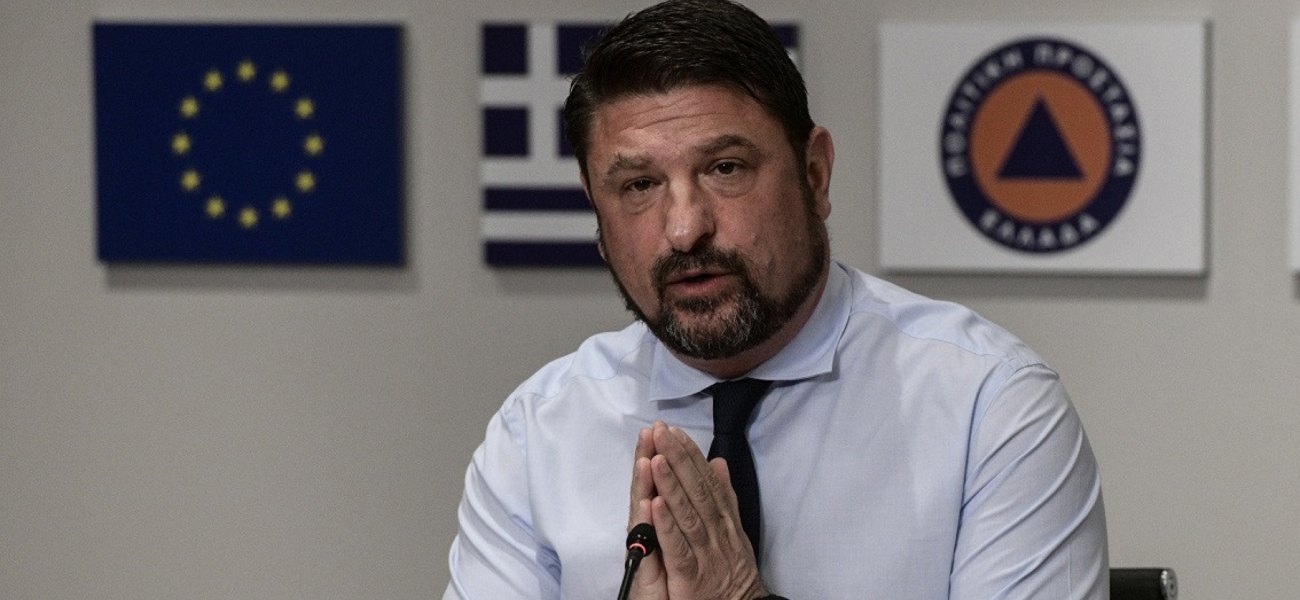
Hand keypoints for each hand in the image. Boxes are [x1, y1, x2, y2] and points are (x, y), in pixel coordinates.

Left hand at [626, 422, 767, 599]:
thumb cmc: (732, 570)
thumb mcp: (735, 530)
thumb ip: (726, 496)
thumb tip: (719, 463)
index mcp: (724, 519)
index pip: (706, 480)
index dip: (690, 454)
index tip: (675, 431)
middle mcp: (716, 531)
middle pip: (696, 490)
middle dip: (678, 459)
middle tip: (661, 432)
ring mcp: (704, 552)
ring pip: (686, 514)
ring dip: (671, 485)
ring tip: (656, 458)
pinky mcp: (690, 575)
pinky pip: (677, 547)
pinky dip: (667, 526)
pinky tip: (655, 504)